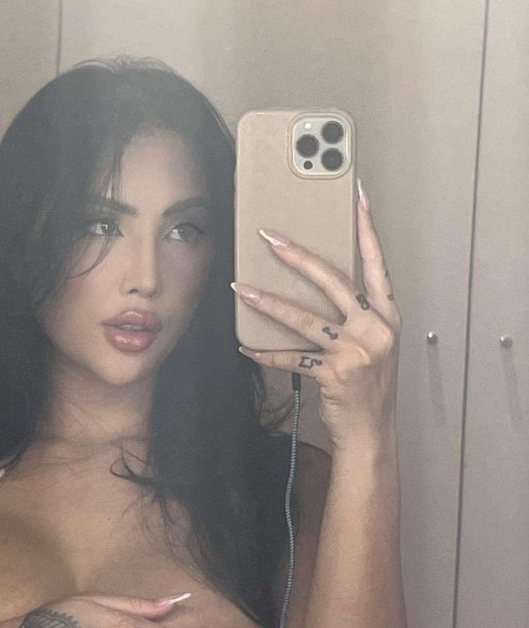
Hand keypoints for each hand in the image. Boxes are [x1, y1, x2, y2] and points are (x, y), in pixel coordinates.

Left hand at [232, 181, 401, 448]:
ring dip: (268, 302)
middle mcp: (377, 328)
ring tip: (241, 288)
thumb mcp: (373, 344)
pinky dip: (265, 352)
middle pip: (333, 281)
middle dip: (298, 256)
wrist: (371, 432)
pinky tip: (246, 346)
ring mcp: (357, 351)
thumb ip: (357, 315)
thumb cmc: (368, 385)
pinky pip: (290, 357)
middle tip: (269, 237)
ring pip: (304, 317)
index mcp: (388, 316)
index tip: (357, 195)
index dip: (367, 228)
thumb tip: (317, 283)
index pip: (377, 263)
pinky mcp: (334, 373)